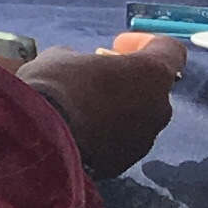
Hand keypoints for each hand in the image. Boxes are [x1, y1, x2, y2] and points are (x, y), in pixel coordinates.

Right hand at [22, 41, 181, 176]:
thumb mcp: (60, 58)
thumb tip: (79, 66)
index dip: (144, 43)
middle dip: (127, 83)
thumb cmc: (55, 88)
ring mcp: (146, 139)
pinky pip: (120, 143)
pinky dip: (104, 137)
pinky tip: (75, 135)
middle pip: (152, 89)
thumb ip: (83, 59)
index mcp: (151, 72)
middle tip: (94, 81)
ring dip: (116, 112)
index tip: (117, 46)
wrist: (38, 142)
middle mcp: (159, 107)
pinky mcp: (126, 164)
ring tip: (80, 113)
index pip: (169, 50)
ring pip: (137, 119)